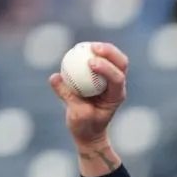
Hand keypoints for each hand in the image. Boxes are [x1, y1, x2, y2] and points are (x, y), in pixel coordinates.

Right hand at [49, 42, 128, 174]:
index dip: (107, 67)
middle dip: (110, 52)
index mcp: (116, 96)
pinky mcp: (100, 78)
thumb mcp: (76, 115)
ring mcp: (110, 80)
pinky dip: (90, 54)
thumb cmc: (84, 127)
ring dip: (103, 49)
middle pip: (121, 63)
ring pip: (113, 59)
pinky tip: (78, 48)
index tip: (90, 62)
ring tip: (86, 44)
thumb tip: (55, 77)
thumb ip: (68, 96)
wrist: (88, 132)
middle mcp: (117, 86)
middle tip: (93, 47)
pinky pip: (99, 61)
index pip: (117, 78)